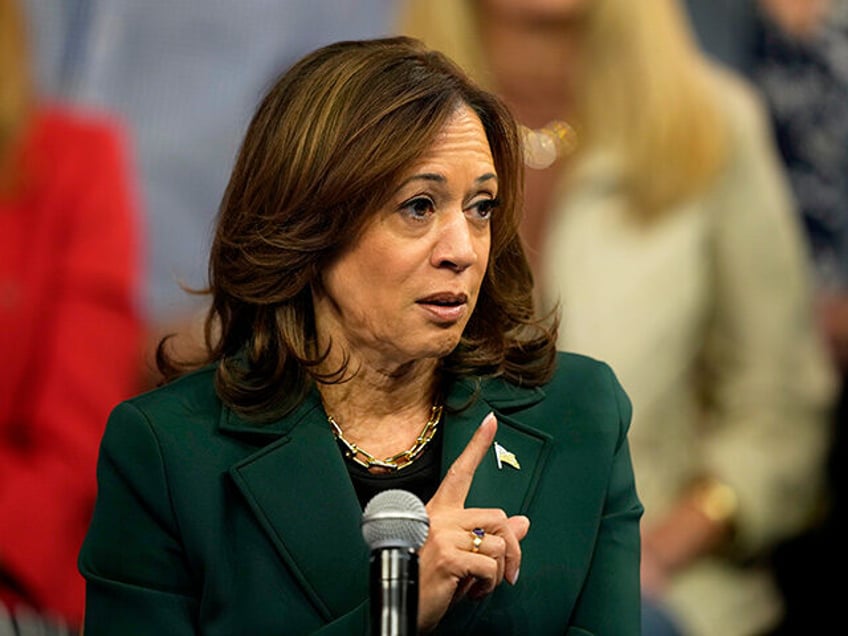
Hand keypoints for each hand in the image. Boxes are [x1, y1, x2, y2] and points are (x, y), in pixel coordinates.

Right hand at [417, 412, 530, 631]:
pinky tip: (470, 591)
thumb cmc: (426, 583)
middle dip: (512, 549)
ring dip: (498, 573)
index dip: (477, 445)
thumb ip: (488, 537)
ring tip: (477, 585)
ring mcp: (443, 534)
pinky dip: (488, 586)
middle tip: (507, 574)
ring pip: (499, 543)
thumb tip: (523, 523)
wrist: (401, 608)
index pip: (460, 472)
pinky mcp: (449, 555)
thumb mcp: (460, 557)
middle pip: (498, 516)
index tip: (490, 421)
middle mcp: (440, 517)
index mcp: (439, 512)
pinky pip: (491, 566)